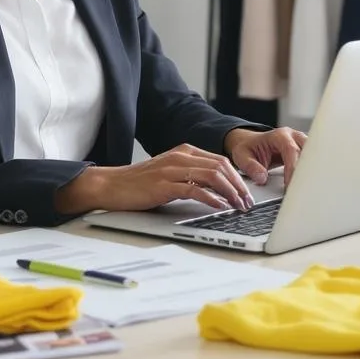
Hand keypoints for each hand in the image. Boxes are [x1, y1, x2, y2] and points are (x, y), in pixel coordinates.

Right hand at [54, 144, 254, 215]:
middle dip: (239, 185)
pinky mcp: (164, 185)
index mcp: (184, 151)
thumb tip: (217, 190)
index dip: (238, 177)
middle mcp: (181, 156)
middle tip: (247, 202)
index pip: (221, 161)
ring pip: (212, 176)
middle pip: (221, 167)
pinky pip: (194, 190)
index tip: (247, 192)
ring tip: (238, 206)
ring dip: (230, 192)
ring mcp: (172, 169)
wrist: (112, 185)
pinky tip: (219, 206)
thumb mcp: (170, 173)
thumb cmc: (140, 183)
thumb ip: (191, 175)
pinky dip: (211, 199)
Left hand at [224, 127, 306, 185]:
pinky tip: (307, 185)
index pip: (291, 150)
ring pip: (314, 156)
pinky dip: (310, 172)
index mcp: (279, 136)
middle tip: (301, 189)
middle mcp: (293, 137)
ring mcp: (301, 143)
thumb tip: (262, 178)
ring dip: (310, 172)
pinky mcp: (304, 152)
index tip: (290, 185)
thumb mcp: (242, 156)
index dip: (292, 168)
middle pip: (308, 151)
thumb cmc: (248, 148)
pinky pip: (312, 161)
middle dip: (306, 171)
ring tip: (305, 189)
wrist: (251, 143)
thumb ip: (251, 167)